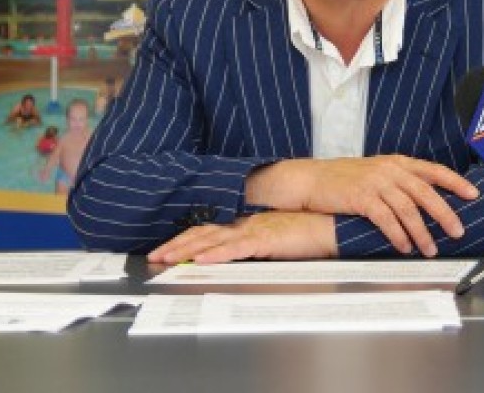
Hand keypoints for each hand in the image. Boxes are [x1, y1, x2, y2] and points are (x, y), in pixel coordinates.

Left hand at [148, 211, 336, 264]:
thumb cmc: (305, 233)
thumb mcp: (272, 240)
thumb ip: (252, 245)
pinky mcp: (265, 239)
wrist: (329, 223)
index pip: (206, 230)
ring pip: (212, 240)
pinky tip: (202, 260)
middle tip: (154, 257)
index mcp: (244, 224)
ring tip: (168, 259)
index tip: (165, 251)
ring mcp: (253, 230)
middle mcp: (243, 224)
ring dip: (187, 250)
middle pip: (202, 233)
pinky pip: (236, 247)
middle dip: (176, 246)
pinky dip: (216, 254)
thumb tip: (232, 256)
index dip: (183, 240)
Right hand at [246, 156, 478, 256]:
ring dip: (422, 233)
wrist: (311, 179)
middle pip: (426, 193)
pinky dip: (398, 235)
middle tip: (457, 232)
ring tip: (429, 249)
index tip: (473, 194)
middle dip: (445, 214)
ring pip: (408, 209)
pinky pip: (387, 219)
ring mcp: (375, 182)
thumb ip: (399, 182)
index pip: (433, 170)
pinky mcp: (361, 197)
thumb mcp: (375, 173)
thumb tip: (426, 202)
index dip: (455, 182)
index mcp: (396, 162)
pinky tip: (404, 246)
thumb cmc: (344, 180)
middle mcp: (389, 169)